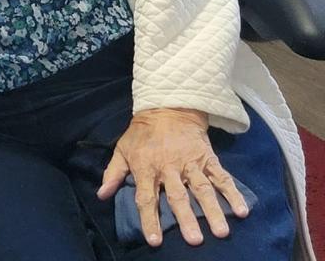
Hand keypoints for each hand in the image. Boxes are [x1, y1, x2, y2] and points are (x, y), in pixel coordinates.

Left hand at [98, 108, 249, 247]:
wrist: (167, 105)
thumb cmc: (142, 133)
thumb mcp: (123, 149)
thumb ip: (113, 173)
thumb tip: (102, 195)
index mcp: (146, 167)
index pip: (146, 197)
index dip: (149, 219)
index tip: (155, 240)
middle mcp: (169, 167)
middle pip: (178, 196)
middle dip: (186, 218)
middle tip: (194, 241)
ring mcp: (190, 163)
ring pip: (202, 189)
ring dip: (212, 210)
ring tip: (221, 231)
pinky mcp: (207, 158)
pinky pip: (221, 176)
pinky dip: (232, 193)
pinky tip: (242, 210)